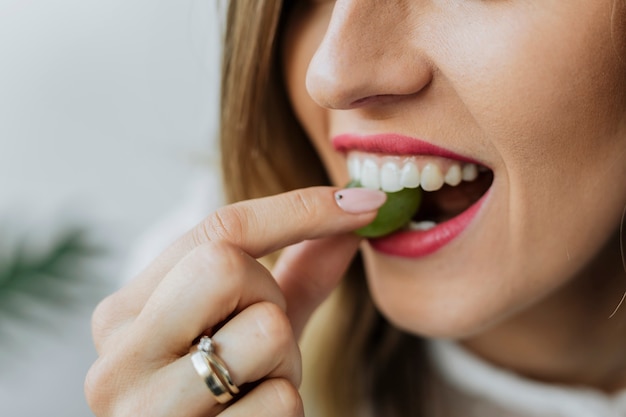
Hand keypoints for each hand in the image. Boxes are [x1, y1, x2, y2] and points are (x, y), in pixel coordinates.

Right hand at [85, 186, 384, 416]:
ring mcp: (146, 407)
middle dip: (270, 295)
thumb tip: (353, 216)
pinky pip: (280, 399)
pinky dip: (283, 406)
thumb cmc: (222, 396)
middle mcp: (121, 354)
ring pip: (265, 330)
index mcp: (126, 312)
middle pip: (226, 264)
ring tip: (255, 385)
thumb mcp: (249, 331)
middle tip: (261, 337)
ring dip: (285, 360)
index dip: (300, 209)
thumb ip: (295, 276)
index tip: (362, 202)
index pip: (217, 230)